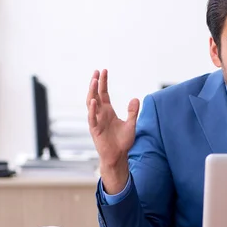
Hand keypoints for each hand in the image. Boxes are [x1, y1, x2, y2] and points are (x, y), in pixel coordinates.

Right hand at [87, 69, 139, 193]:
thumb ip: (133, 112)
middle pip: (96, 95)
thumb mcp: (131, 125)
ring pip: (91, 104)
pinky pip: (92, 119)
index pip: (104, 93)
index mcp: (108, 111)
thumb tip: (135, 98)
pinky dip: (92, 110)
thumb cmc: (123, 141)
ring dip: (92, 93)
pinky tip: (94, 101)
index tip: (103, 70)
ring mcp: (97, 121)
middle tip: (96, 71)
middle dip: (95, 83)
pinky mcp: (95, 130)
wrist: (118, 156)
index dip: (103, 82)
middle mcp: (101, 114)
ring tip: (93, 81)